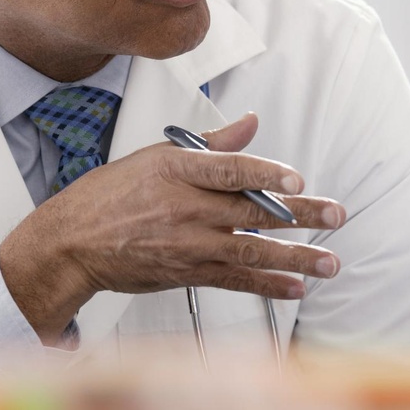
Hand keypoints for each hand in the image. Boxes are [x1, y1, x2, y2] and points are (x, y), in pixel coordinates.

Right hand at [0, 113, 346, 343]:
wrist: (72, 243)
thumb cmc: (112, 195)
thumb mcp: (155, 156)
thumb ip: (210, 145)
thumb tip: (251, 124)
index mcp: (177, 169)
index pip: (231, 168)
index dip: (268, 173)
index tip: (299, 178)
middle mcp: (185, 207)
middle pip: (253, 209)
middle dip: (302, 214)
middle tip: (337, 215)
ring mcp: (188, 244)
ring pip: (252, 250)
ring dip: (296, 257)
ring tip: (330, 261)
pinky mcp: (186, 273)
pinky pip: (235, 280)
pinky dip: (267, 284)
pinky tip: (296, 286)